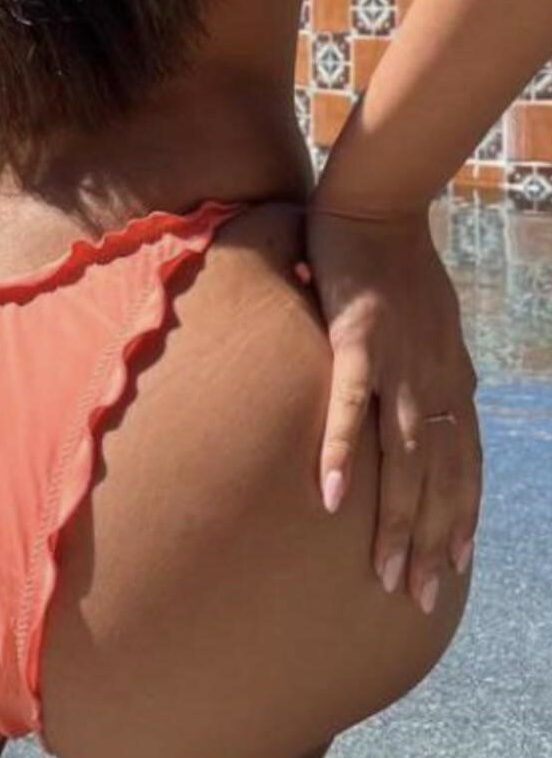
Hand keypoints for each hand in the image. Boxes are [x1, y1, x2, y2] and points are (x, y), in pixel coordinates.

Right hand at [305, 206, 480, 614]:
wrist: (377, 202)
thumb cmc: (395, 257)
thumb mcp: (429, 319)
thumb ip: (428, 361)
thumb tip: (424, 392)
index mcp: (450, 376)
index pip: (464, 462)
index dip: (459, 516)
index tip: (452, 567)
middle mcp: (433, 379)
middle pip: (439, 477)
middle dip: (429, 541)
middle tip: (413, 595)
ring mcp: (398, 363)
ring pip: (404, 458)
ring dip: (394, 521)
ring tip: (382, 572)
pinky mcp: (356, 340)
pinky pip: (351, 408)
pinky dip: (346, 454)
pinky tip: (333, 497)